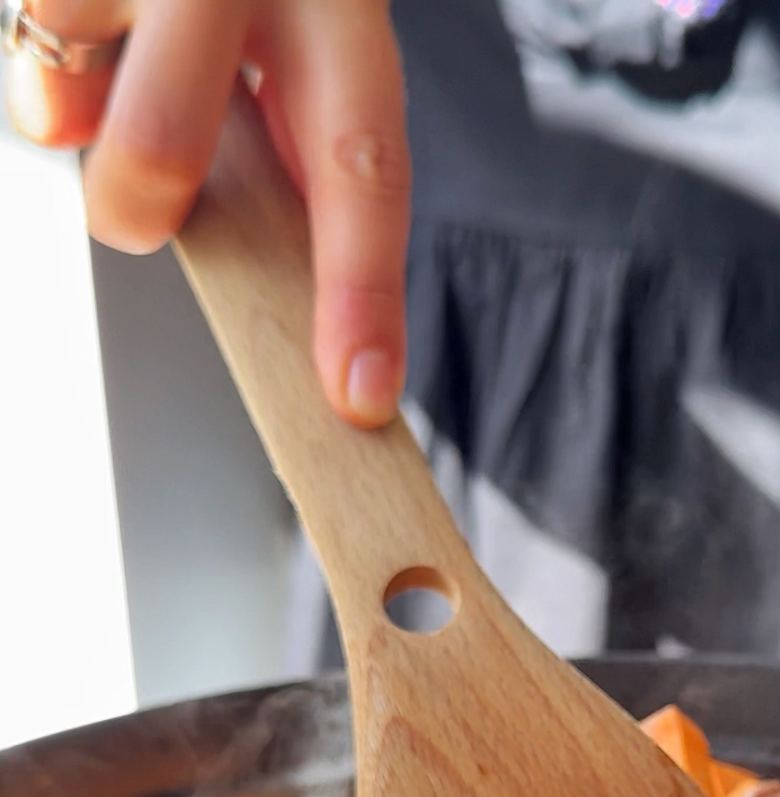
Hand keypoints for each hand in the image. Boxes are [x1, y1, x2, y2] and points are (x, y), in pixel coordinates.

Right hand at [4, 0, 409, 426]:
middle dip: (137, 207)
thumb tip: (290, 289)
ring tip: (102, 75)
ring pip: (62, 83)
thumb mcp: (310, 32)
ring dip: (69, 116)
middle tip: (143, 213)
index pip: (366, 166)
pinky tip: (76, 29)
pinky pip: (23, 40)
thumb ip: (300, 141)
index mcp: (339, 4)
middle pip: (165, 141)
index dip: (362, 293)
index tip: (358, 394)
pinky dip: (41, 69)